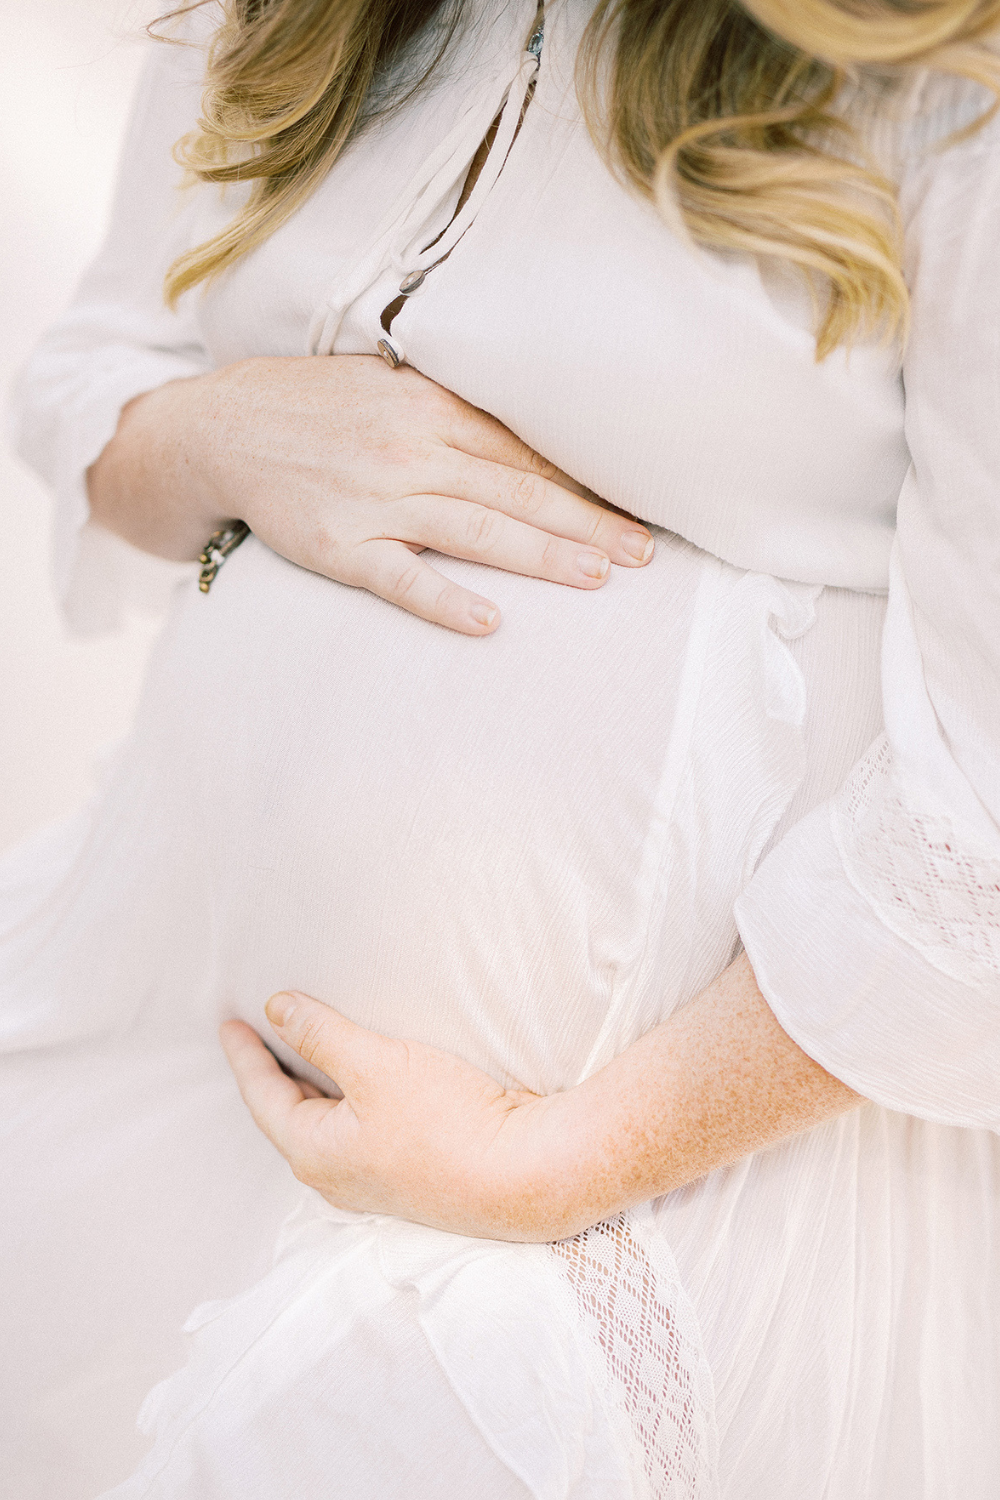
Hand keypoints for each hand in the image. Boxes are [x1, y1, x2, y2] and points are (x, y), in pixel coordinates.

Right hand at [89, 354, 653, 634]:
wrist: (220, 429)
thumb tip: (528, 433)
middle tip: (642, 555)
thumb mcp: (387, 386)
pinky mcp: (341, 548)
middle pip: (518, 491)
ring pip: (477, 531)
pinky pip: (402, 580)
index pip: (526, 452)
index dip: (585, 483)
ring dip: (543, 556)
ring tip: (598, 579)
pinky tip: (490, 622)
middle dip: (587, 524)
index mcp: (431, 408)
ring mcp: (376, 501)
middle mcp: (412, 451)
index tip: (635, 510)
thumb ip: (453, 408)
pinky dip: (446, 601)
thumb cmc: (315, 408)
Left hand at [221, 960, 863, 1244]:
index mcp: (314, 1151)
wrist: (528, 1177)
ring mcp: (375, 1184)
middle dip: (273, 1075)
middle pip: (290, 1118)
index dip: (245, 1055)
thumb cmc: (448, 1123)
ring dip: (312, 1089)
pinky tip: (363, 1088)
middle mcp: (337, 1177)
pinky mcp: (412, 1179)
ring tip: (305, 1055)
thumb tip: (278, 1011)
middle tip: (259, 1036)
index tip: (229, 1023)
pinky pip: (359, 1134)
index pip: (263, 1096)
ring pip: (326, 1128)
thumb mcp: (376, 1064)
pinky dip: (347, 1102)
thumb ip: (321, 1035)